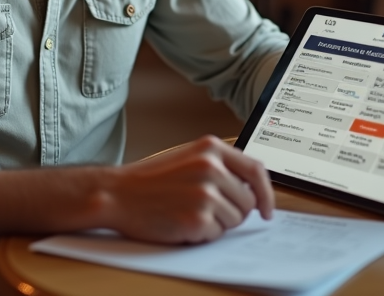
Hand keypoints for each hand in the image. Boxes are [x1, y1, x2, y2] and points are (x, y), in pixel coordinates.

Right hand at [102, 135, 273, 243]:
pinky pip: (216, 235)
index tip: (266, 209)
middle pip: (247, 202)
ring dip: (216, 224)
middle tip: (205, 210)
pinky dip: (202, 235)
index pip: (255, 170)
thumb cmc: (150, 179)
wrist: (118, 193)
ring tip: (187, 212)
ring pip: (234, 221)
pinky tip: (181, 222)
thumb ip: (219, 166)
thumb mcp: (188, 157)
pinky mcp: (197, 218)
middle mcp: (211, 168)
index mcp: (210, 148)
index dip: (266, 193)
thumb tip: (250, 188)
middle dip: (233, 212)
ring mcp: (205, 193)